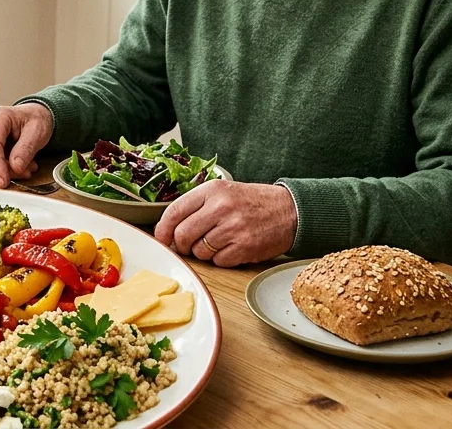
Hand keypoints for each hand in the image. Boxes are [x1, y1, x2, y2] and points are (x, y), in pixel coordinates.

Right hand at [0, 104, 53, 187]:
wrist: (30, 116)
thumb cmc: (33, 120)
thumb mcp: (37, 133)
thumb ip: (26, 149)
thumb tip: (16, 167)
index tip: (4, 181)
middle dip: (5, 170)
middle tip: (27, 172)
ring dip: (4, 171)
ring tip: (25, 166)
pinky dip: (0, 169)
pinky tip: (15, 164)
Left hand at [153, 180, 297, 266]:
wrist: (290, 211)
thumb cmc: (252, 203)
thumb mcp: (223, 192)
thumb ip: (196, 207)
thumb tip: (168, 230)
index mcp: (212, 190)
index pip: (174, 212)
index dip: (163, 229)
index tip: (161, 238)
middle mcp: (221, 207)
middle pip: (182, 235)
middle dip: (181, 245)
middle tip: (188, 245)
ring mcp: (233, 228)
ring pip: (199, 251)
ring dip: (203, 253)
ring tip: (217, 242)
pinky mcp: (245, 247)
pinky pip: (218, 262)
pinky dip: (220, 260)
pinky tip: (231, 249)